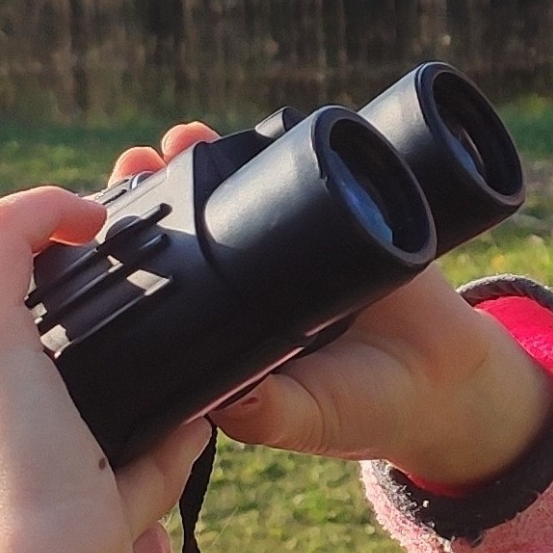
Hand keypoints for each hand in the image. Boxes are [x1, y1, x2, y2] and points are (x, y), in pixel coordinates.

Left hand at [110, 127, 552, 489]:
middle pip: (191, 228)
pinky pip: (306, 174)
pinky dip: (280, 149)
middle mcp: (247, 283)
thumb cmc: (358, 411)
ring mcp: (292, 245)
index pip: (166, 286)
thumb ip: (263, 413)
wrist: (445, 383)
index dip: (135, 256)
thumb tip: (218, 399)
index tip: (107, 229)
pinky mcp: (345, 217)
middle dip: (159, 192)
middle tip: (136, 164)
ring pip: (241, 191)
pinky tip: (258, 132)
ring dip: (208, 160)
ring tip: (183, 138)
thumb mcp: (302, 420)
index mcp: (222, 330)